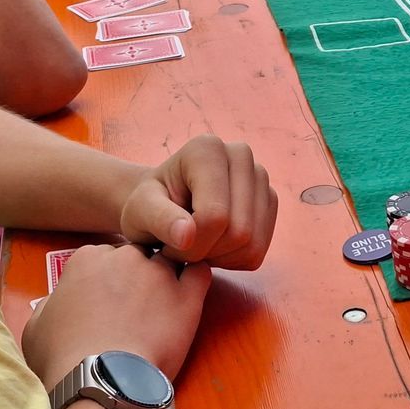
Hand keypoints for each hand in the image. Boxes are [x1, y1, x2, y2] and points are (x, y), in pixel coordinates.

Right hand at [21, 242, 210, 387]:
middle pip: (136, 256)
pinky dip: (195, 279)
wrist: (100, 380)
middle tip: (133, 309)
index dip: (106, 280)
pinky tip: (186, 299)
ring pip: (167, 261)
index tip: (106, 301)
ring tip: (160, 310)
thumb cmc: (64, 358)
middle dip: (135, 277)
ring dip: (164, 280)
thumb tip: (55, 305)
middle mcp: (124, 257)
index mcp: (87, 258)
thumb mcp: (36, 327)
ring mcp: (158, 273)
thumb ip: (50, 304)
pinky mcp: (186, 296)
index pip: (104, 257)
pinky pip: (199, 272)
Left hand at [119, 134, 276, 269]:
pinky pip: (258, 251)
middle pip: (239, 231)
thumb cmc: (147, 205)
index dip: (191, 244)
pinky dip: (233, 260)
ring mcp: (260, 177)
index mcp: (208, 149)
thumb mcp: (140, 210)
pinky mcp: (269, 201)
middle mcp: (241, 155)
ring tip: (194, 245)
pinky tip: (212, 246)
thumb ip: (159, 220)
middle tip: (180, 248)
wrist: (164, 203)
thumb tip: (187, 235)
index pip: (215, 215)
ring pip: (251, 244)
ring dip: (219, 258)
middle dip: (205, 252)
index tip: (167, 243)